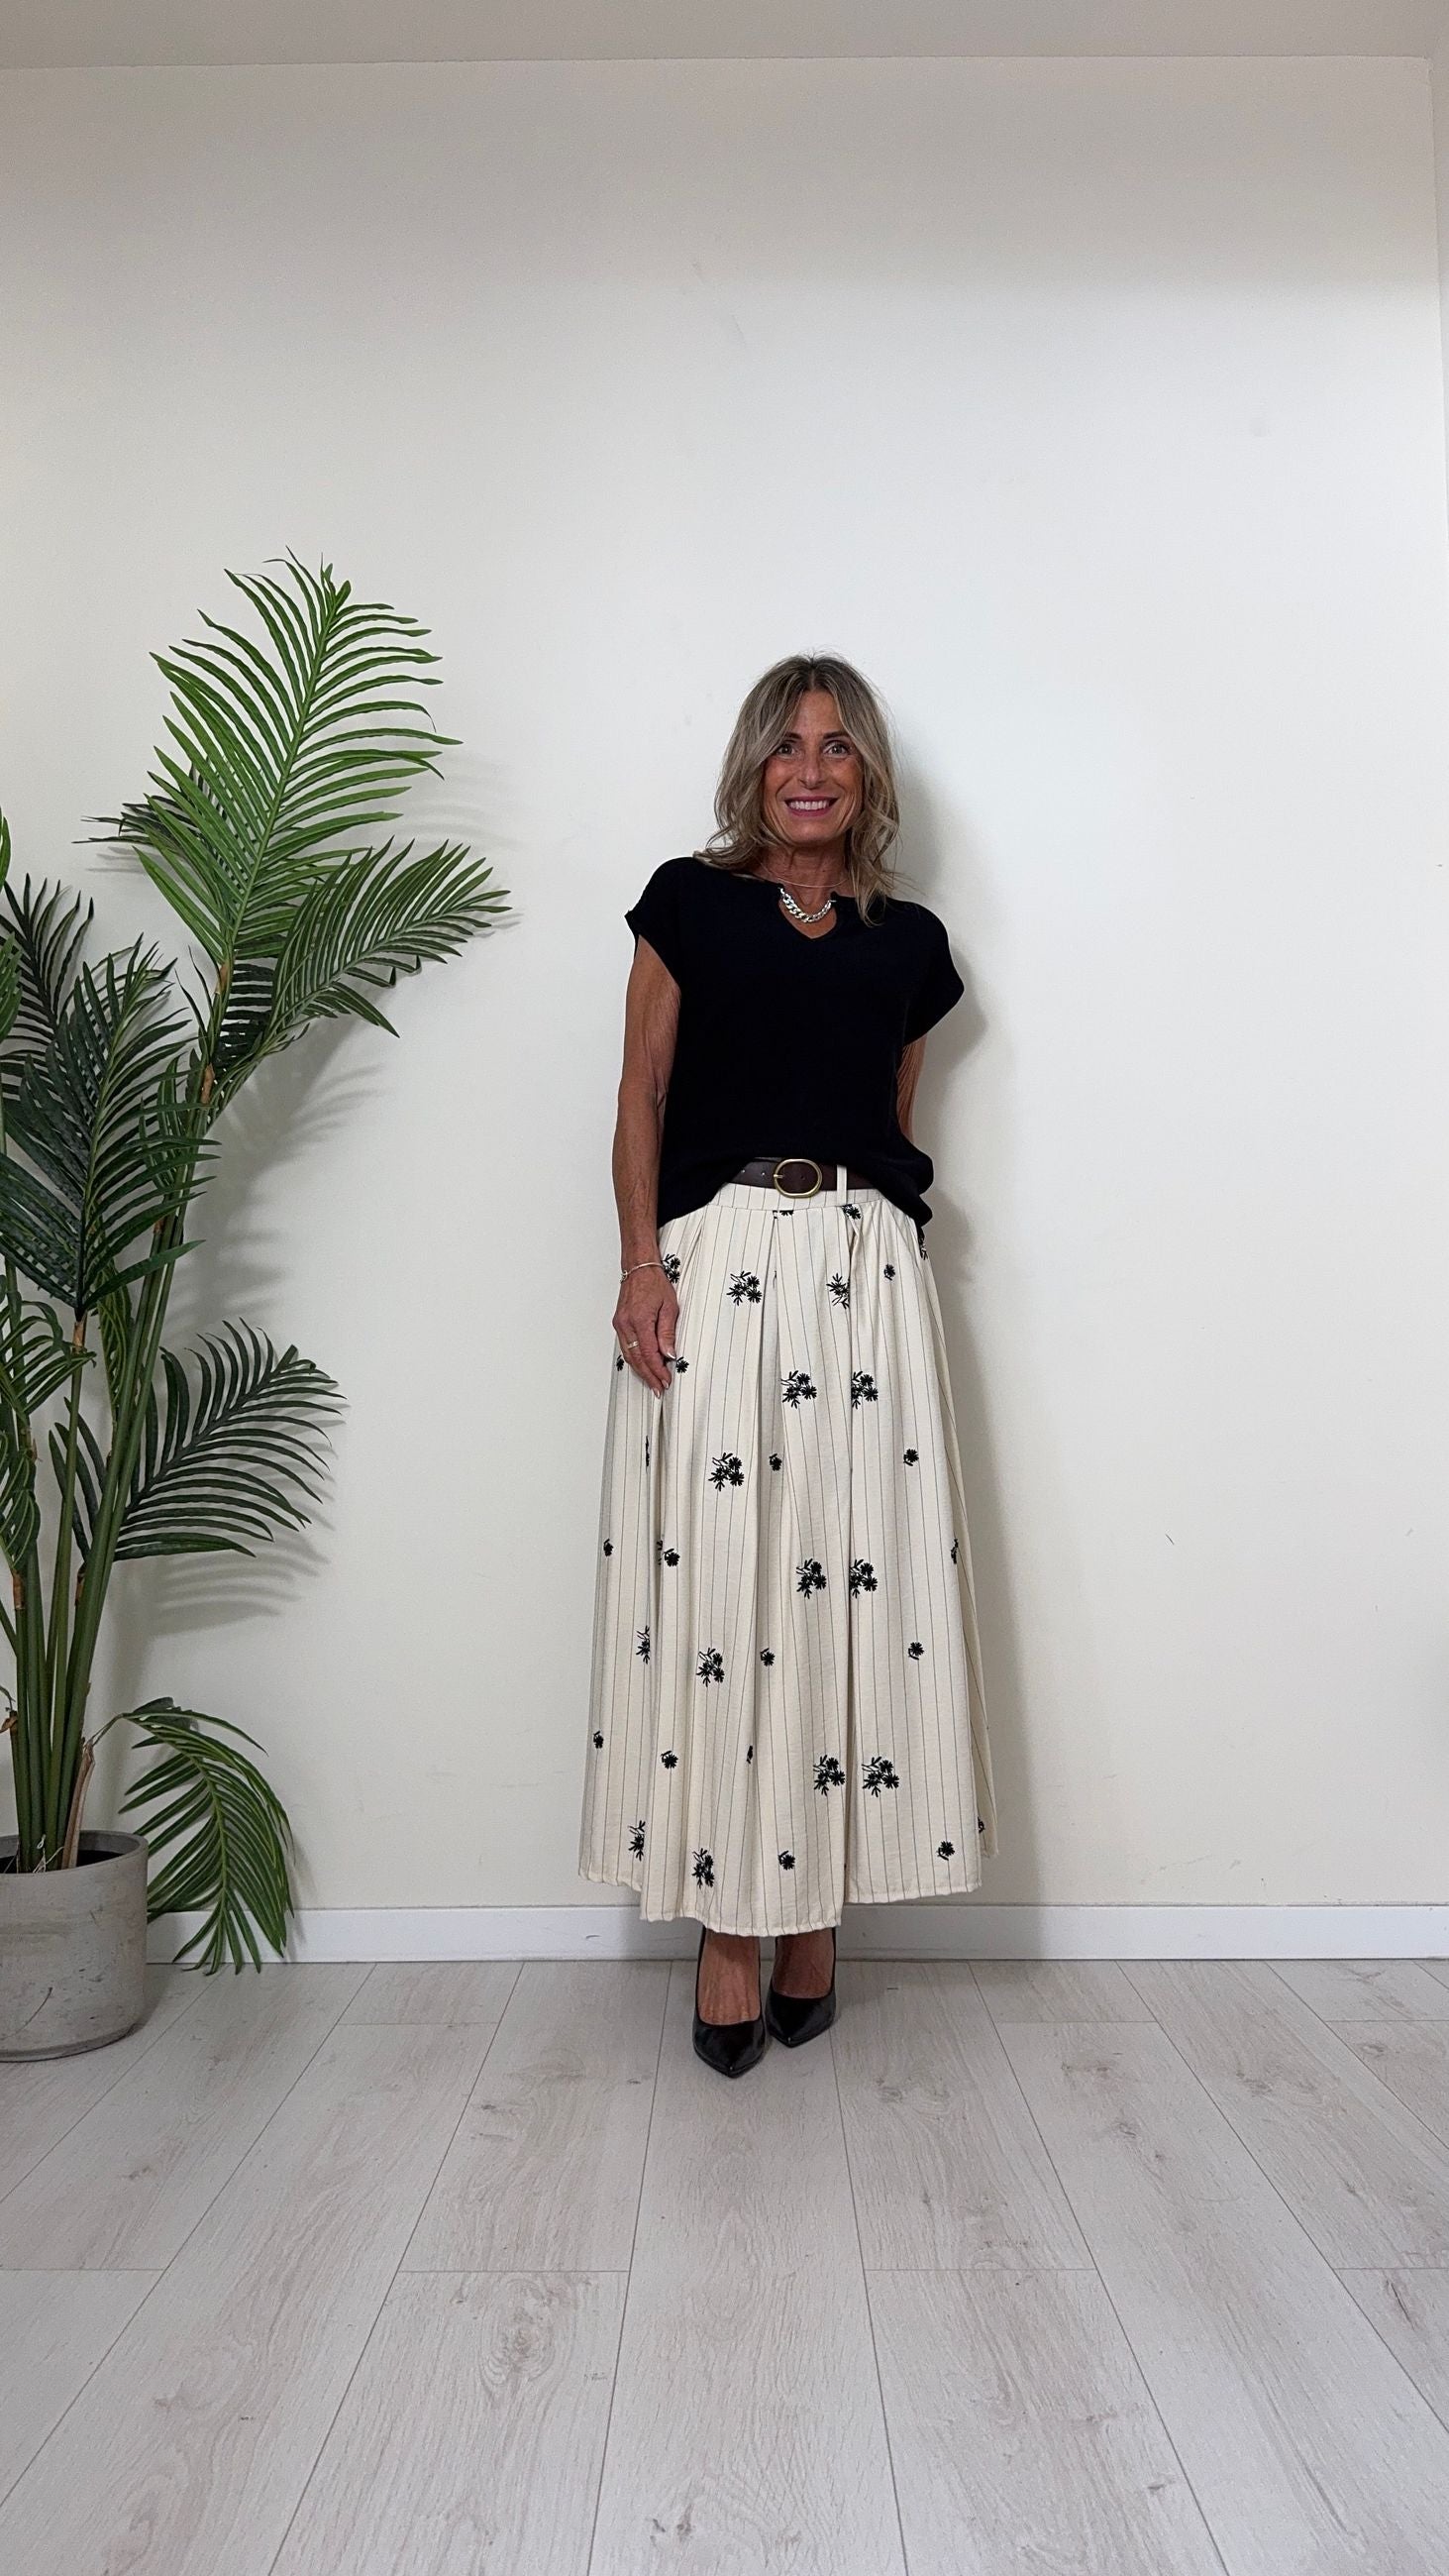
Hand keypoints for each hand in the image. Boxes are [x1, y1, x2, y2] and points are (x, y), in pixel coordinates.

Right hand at [613, 1267, 678, 1394]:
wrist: (638, 1268)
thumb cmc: (654, 1283)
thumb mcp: (670, 1307)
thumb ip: (667, 1333)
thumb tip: (669, 1354)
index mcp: (640, 1320)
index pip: (649, 1354)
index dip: (658, 1370)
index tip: (666, 1381)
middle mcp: (626, 1324)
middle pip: (637, 1359)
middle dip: (649, 1376)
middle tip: (658, 1389)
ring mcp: (620, 1325)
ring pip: (629, 1355)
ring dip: (641, 1370)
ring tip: (652, 1382)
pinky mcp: (619, 1324)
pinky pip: (625, 1347)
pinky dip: (634, 1359)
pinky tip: (642, 1366)